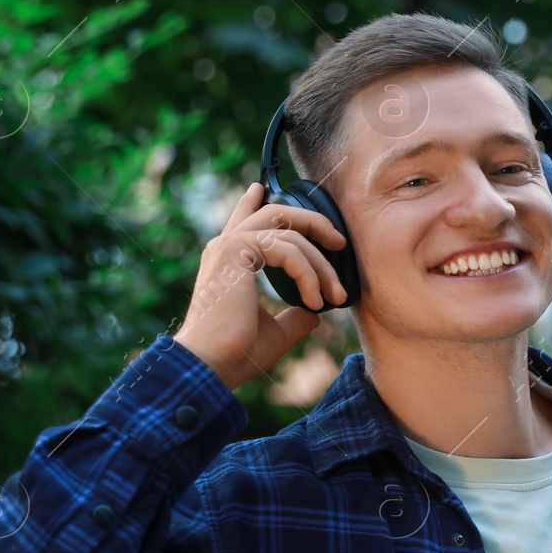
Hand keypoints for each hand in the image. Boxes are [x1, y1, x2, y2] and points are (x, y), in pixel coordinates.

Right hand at [173, 183, 346, 390]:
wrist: (212, 365)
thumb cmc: (236, 354)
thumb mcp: (275, 333)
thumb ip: (294, 317)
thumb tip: (315, 314)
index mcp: (228, 261)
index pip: (243, 221)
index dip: (252, 202)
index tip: (259, 187)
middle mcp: (225, 247)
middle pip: (276, 213)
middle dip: (313, 223)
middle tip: (339, 241)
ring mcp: (229, 245)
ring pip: (290, 233)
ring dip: (321, 265)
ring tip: (336, 295)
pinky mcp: (237, 250)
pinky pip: (288, 249)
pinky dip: (309, 274)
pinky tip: (314, 300)